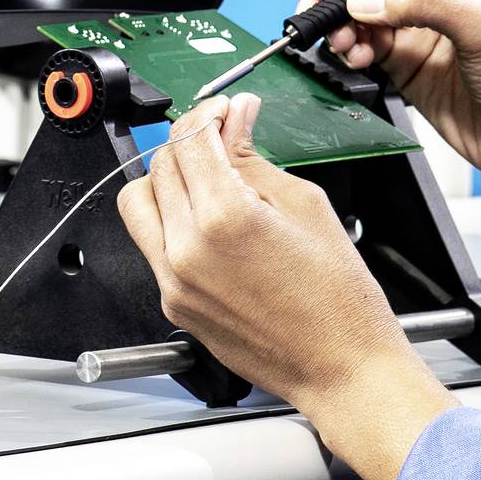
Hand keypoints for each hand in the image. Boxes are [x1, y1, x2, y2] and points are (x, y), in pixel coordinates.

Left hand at [116, 94, 455, 479]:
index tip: (223, 112)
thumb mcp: (305, 205)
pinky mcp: (173, 304)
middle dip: (188, 143)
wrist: (342, 368)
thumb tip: (235, 120)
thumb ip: (254, 158)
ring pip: (138, 204)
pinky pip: (151, 246)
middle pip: (160, 166)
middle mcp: (186, 250)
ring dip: (165, 181)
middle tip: (221, 140)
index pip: (190, 139)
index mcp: (223, 217)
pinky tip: (207, 223)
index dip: (207, 114)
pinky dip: (169, 223)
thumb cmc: (338, 299)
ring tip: (206, 181)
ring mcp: (173, 281)